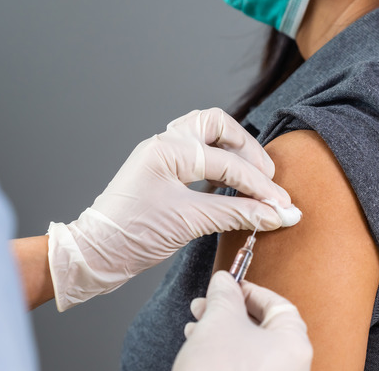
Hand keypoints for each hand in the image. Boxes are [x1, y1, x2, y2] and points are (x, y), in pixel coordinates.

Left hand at [47, 108, 301, 310]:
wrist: (96, 253)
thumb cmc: (131, 235)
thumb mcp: (189, 222)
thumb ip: (237, 214)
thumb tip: (276, 214)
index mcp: (167, 149)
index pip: (227, 162)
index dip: (259, 186)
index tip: (282, 206)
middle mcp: (164, 144)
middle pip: (217, 126)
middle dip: (247, 149)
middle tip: (267, 179)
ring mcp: (161, 155)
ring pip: (206, 135)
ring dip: (233, 153)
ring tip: (253, 180)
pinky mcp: (162, 172)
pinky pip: (197, 155)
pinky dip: (219, 166)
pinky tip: (231, 186)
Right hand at [173, 271, 312, 370]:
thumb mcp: (219, 322)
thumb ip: (224, 295)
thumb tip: (224, 280)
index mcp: (294, 345)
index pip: (279, 305)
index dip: (250, 290)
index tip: (227, 285)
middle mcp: (291, 366)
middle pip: (264, 328)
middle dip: (229, 311)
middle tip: (205, 303)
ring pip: (251, 349)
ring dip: (221, 332)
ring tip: (194, 326)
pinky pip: (244, 367)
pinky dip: (224, 354)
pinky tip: (200, 349)